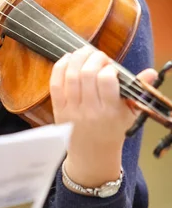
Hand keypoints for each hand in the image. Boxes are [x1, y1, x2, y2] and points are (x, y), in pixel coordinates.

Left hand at [50, 46, 156, 187]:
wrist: (92, 155)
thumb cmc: (112, 130)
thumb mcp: (129, 113)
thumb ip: (138, 91)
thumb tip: (151, 72)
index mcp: (110, 112)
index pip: (107, 81)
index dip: (108, 68)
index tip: (111, 68)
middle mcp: (90, 110)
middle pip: (87, 74)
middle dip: (93, 58)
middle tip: (98, 57)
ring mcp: (72, 109)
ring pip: (70, 76)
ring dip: (77, 58)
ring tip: (84, 53)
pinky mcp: (58, 109)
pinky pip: (55, 84)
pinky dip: (59, 67)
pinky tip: (68, 59)